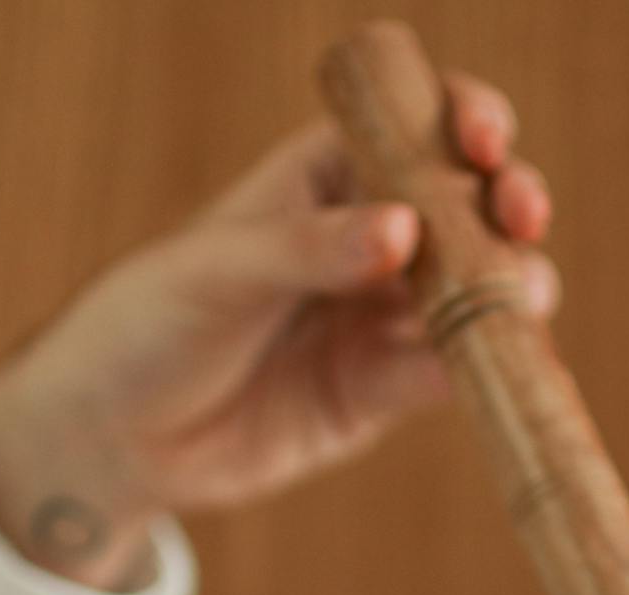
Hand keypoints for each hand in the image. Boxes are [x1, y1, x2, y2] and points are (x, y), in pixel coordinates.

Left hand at [0, 74, 558, 589]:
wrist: (108, 440)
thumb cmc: (142, 324)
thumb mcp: (216, 271)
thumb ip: (309, 250)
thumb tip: (406, 230)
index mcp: (323, 178)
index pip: (413, 127)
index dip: (464, 121)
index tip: (482, 141)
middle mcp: (365, 241)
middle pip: (468, 206)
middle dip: (509, 203)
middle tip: (520, 217)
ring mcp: (379, 317)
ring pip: (474, 291)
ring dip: (508, 288)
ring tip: (519, 297)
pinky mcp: (379, 391)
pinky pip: (444, 373)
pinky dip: (478, 368)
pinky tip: (492, 366)